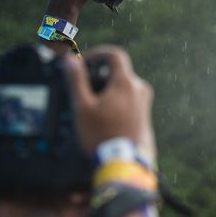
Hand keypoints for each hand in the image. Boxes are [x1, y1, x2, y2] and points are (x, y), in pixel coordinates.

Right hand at [65, 47, 155, 161]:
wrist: (124, 163)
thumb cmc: (103, 136)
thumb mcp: (83, 106)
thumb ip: (76, 80)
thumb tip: (71, 60)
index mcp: (127, 83)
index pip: (115, 54)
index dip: (98, 53)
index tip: (85, 63)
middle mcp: (140, 90)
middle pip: (119, 71)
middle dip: (100, 74)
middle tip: (83, 87)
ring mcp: (144, 103)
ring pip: (123, 86)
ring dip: (107, 88)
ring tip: (91, 106)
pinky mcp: (144, 116)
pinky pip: (128, 100)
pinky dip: (115, 100)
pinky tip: (103, 117)